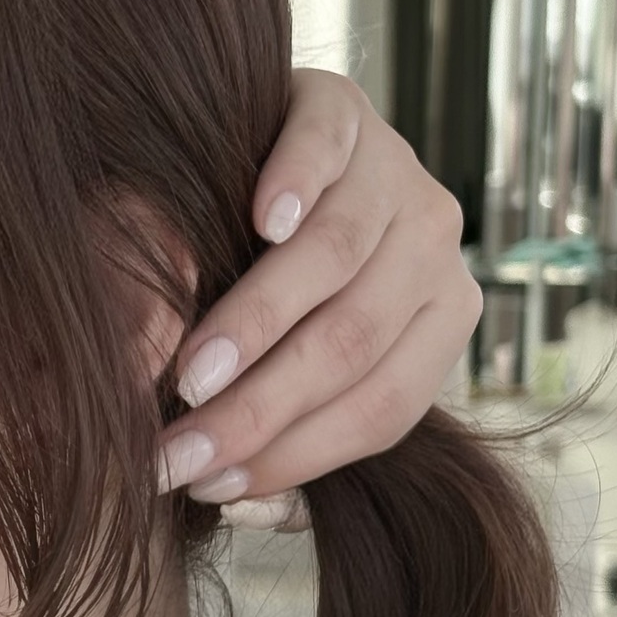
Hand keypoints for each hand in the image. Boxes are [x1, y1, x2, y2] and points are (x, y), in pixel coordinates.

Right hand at [156, 68, 483, 528]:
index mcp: (440, 320)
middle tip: (176, 450)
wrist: (266, 143)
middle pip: (352, 345)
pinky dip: (294, 186)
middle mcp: (436, 247)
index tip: (207, 487)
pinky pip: (327, 152)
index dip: (294, 458)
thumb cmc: (269, 274)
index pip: (380, 411)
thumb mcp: (291, 357)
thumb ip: (281, 427)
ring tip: (190, 373)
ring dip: (257, 325)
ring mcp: (396, 171)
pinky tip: (256, 220)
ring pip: (336, 263)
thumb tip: (236, 507)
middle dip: (257, 409)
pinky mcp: (344, 110)